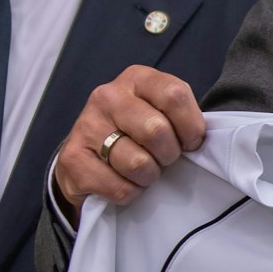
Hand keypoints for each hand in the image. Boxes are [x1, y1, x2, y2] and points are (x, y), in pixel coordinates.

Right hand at [51, 65, 205, 221]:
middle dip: (169, 155)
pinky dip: (130, 192)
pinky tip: (123, 181)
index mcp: (137, 79)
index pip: (175, 95)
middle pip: (156, 131)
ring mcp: (86, 125)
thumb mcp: (160, 112)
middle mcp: (108, 96)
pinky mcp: (73, 159)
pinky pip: (119, 187)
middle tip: (163, 159)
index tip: (190, 143)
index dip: (191, 126)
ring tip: (142, 171)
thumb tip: (199, 141)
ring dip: (149, 177)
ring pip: (138, 163)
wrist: (85, 157)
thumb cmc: (135, 133)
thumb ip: (180, 116)